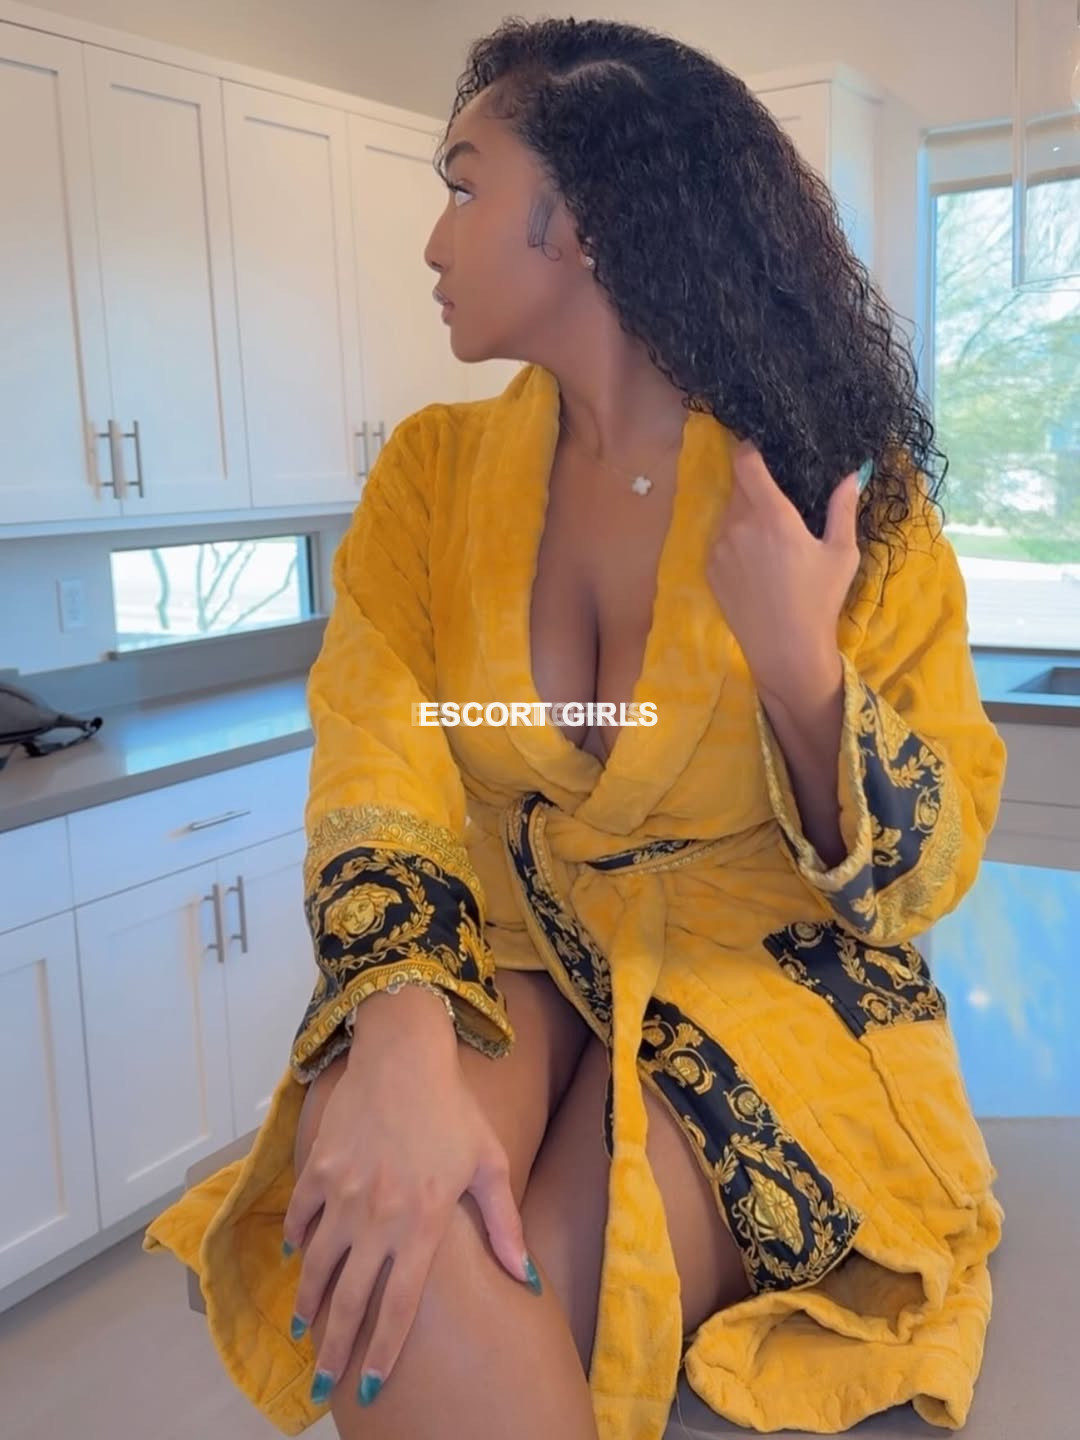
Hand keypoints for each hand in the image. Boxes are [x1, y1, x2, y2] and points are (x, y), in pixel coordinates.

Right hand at [282, 990, 533, 1404]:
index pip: (399, 1305)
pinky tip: (298, 1257)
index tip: (370, 1385)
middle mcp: (378, 1216)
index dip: (383, 1351)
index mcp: (423, 1221)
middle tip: (322, 1385)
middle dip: (335, 1349)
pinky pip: (302, 1217)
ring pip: (318, 1265)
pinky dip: (297, 1242)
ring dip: (310, 1303)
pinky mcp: (319, 1168)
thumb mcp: (489, 1163)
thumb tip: (526, 1279)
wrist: (404, 1055)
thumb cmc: (454, 1109)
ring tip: (304, 1330)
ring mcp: (343, 1192)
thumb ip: (504, 1225)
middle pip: (350, 1299)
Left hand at [705, 440, 861, 700]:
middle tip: (779, 506)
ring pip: (729, 516)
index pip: (746, 464)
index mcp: (772, 515)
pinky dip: (734, 544)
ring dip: (745, 518)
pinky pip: (720, 543)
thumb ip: (843, 508)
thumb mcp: (841, 553)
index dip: (749, 450)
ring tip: (770, 543)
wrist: (785, 649)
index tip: (759, 448)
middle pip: (739, 489)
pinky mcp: (710, 570)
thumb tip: (854, 473)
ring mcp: (719, 549)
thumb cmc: (820, 600)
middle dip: (756, 489)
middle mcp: (738, 526)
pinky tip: (756, 566)